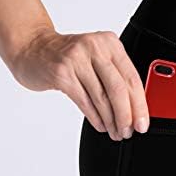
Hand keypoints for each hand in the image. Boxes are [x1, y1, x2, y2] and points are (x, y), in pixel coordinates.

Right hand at [8, 28, 148, 139]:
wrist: (32, 49)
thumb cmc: (68, 57)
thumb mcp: (96, 58)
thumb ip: (115, 76)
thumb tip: (135, 109)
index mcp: (110, 43)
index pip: (132, 77)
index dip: (140, 104)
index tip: (143, 122)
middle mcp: (94, 47)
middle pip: (118, 88)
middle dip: (127, 115)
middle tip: (130, 131)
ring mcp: (76, 59)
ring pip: (101, 98)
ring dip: (111, 121)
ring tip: (116, 132)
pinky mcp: (61, 73)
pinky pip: (84, 101)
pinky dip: (95, 117)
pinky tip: (101, 126)